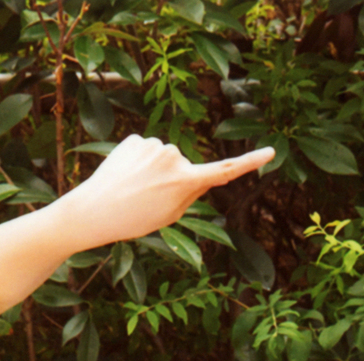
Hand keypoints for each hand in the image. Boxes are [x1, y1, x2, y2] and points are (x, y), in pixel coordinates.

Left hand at [61, 136, 275, 247]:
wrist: (93, 211)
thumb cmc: (133, 220)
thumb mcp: (170, 215)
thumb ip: (191, 193)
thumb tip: (202, 174)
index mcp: (186, 181)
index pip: (225, 171)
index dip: (250, 162)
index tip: (270, 152)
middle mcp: (174, 156)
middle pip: (184, 166)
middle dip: (172, 180)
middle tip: (148, 201)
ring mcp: (154, 144)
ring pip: (163, 157)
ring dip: (152, 170)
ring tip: (133, 189)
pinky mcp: (136, 138)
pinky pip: (145, 149)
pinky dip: (137, 160)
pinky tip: (123, 175)